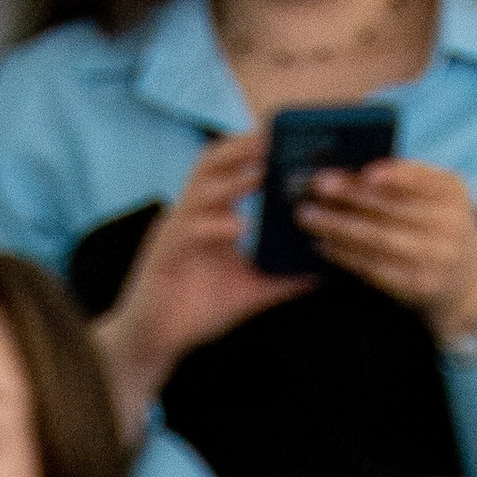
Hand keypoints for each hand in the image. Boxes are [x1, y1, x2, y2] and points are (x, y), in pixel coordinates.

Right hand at [91, 131, 310, 437]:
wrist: (156, 340)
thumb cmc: (198, 311)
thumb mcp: (250, 292)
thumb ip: (282, 280)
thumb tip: (321, 272)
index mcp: (211, 215)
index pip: (231, 168)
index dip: (254, 149)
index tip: (287, 136)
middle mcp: (193, 213)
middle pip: (212, 163)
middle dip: (242, 147)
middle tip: (276, 137)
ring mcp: (176, 230)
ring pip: (200, 189)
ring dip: (231, 180)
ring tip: (262, 172)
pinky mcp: (165, 254)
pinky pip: (189, 231)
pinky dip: (215, 226)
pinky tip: (239, 227)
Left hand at [294, 158, 476, 342]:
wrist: (470, 285)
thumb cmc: (443, 228)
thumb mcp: (441, 197)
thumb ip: (409, 182)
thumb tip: (350, 174)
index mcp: (453, 192)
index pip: (421, 178)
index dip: (394, 175)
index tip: (364, 171)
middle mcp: (448, 225)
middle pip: (392, 208)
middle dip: (351, 195)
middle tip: (317, 186)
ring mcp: (432, 259)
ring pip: (378, 239)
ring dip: (338, 227)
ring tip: (309, 216)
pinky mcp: (415, 286)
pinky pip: (374, 268)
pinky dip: (345, 256)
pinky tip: (324, 245)